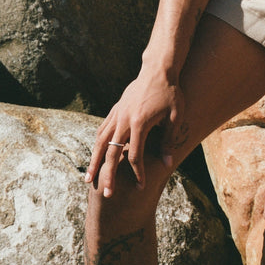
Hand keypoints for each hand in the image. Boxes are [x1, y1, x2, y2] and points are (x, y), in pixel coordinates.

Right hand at [84, 69, 184, 195]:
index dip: (138, 173)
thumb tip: (167, 164)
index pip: (135, 156)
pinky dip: (98, 144)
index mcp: (139, 123)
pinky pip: (102, 129)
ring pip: (101, 142)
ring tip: (88, 179)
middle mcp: (124, 120)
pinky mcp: (115, 109)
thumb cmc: (170, 93)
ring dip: (94, 162)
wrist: (158, 69)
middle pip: (112, 153)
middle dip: (109, 175)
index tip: (140, 187)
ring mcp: (117, 114)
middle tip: (107, 194)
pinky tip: (96, 155)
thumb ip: (169, 140)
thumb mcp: (175, 116)